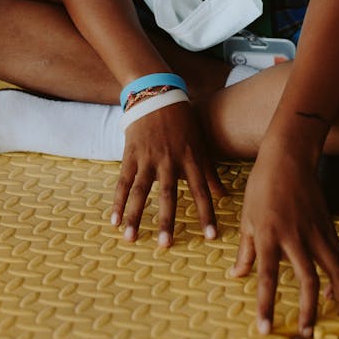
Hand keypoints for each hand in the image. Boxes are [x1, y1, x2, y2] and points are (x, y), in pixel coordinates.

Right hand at [111, 101, 224, 246]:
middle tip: (165, 245)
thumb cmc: (182, 120)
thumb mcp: (200, 142)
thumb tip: (224, 195)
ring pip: (140, 191)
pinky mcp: (131, 154)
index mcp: (190, 158)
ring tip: (130, 238)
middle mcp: (169, 160)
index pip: (201, 190)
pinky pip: (123, 181)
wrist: (157, 93)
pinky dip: (117, 201)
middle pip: (168, 194)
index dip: (206, 213)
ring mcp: (147, 157)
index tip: (211, 236)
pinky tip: (114, 220)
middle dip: (166, 220)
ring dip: (134, 215)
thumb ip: (209, 171)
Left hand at [231, 147, 338, 336]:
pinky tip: (337, 286)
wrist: (288, 157)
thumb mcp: (247, 217)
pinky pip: (337, 254)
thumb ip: (245, 250)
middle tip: (307, 334)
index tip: (265, 329)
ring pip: (333, 268)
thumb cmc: (262, 186)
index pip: (266, 277)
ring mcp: (314, 230)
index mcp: (268, 234)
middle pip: (307, 280)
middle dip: (308, 310)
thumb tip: (237, 275)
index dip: (266, 304)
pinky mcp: (328, 225)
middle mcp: (293, 236)